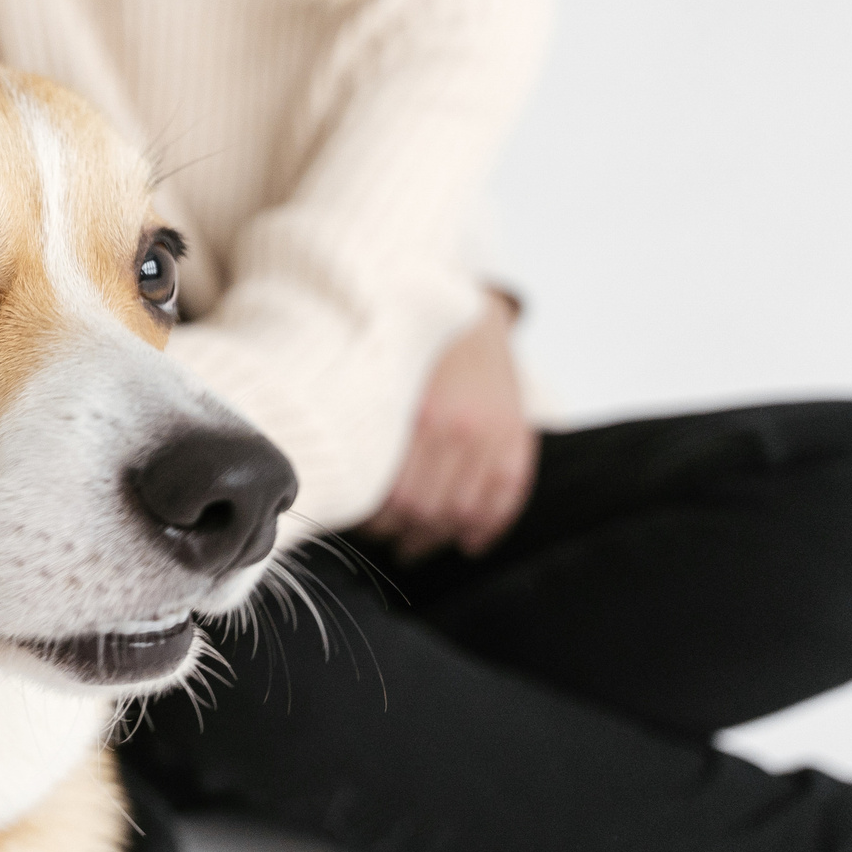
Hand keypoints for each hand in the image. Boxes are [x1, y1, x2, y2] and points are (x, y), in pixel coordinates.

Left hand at [364, 291, 536, 561]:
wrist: (461, 306)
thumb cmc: (405, 346)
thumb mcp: (375, 379)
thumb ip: (364, 428)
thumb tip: (335, 480)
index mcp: (415, 416)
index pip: (394, 499)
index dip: (374, 522)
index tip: (359, 524)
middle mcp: (457, 428)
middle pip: (427, 512)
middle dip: (402, 535)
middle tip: (384, 540)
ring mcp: (491, 434)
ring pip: (464, 513)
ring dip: (438, 538)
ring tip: (415, 545)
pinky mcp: (516, 434)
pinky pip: (507, 497)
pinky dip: (489, 528)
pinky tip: (469, 542)